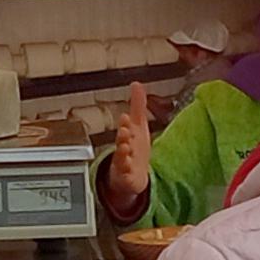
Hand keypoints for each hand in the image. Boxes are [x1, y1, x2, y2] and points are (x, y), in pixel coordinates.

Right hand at [100, 82, 152, 220]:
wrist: (131, 174)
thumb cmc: (135, 146)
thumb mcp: (138, 124)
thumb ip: (137, 105)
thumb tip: (136, 84)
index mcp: (127, 134)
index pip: (126, 126)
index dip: (126, 122)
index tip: (126, 117)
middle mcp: (123, 147)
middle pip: (122, 140)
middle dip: (123, 135)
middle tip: (124, 129)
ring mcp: (123, 162)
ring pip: (121, 156)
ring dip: (122, 151)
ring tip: (125, 146)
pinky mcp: (126, 176)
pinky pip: (125, 174)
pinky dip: (125, 170)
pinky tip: (127, 166)